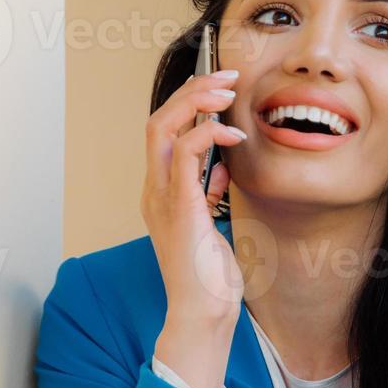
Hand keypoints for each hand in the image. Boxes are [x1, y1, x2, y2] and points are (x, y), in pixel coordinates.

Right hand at [141, 69, 247, 326]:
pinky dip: (208, 133)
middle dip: (192, 90)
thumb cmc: (209, 276)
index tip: (219, 88)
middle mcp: (153, 190)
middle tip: (227, 75)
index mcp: (159, 193)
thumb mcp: (211, 222)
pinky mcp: (179, 206)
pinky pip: (185, 153)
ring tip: (227, 90)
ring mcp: (161, 197)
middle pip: (157, 120)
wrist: (202, 311)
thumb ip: (210, 191)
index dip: (188, 103)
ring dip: (196, 101)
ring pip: (163, 127)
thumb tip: (222, 167)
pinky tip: (234, 134)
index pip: (162, 132)